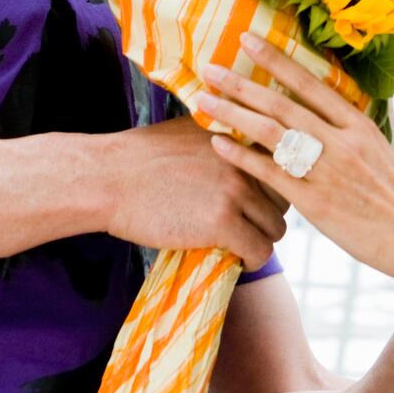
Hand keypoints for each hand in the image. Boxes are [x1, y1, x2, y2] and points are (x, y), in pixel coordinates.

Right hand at [97, 116, 286, 269]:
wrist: (110, 178)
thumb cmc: (140, 156)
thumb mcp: (191, 131)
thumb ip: (221, 139)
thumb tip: (236, 150)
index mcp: (239, 137)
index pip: (281, 165)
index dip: (273, 187)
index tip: (260, 202)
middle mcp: (245, 160)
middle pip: (284, 198)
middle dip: (269, 214)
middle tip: (250, 227)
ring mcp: (236, 191)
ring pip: (275, 227)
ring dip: (262, 239)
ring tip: (243, 246)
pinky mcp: (223, 222)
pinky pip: (259, 250)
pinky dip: (252, 259)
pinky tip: (237, 260)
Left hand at [194, 34, 393, 279]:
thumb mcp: (383, 153)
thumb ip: (353, 135)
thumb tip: (330, 119)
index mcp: (359, 124)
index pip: (310, 83)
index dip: (276, 59)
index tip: (248, 40)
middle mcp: (342, 141)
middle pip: (282, 103)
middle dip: (242, 83)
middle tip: (209, 67)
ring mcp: (328, 171)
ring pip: (271, 133)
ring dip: (234, 113)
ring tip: (204, 99)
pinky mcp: (316, 204)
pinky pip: (270, 173)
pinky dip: (242, 156)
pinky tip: (218, 144)